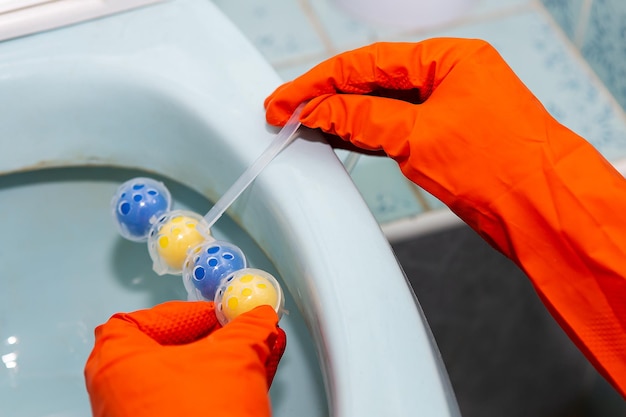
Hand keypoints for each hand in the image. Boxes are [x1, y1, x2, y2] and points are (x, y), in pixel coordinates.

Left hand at [84, 301, 285, 416]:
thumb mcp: (234, 359)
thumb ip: (248, 330)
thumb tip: (258, 317)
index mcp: (117, 363)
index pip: (138, 320)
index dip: (181, 313)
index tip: (215, 314)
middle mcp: (118, 395)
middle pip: (166, 350)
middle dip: (213, 339)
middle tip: (238, 332)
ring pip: (183, 381)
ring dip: (222, 364)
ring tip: (256, 354)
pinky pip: (189, 405)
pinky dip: (218, 389)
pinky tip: (251, 382)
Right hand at [265, 39, 625, 396]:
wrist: (542, 212)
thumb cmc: (503, 166)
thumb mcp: (419, 137)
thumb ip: (363, 121)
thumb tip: (319, 111)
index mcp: (449, 60)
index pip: (369, 63)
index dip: (321, 81)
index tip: (288, 98)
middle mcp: (447, 79)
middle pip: (373, 82)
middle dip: (327, 97)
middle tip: (285, 111)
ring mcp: (445, 110)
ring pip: (381, 108)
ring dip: (342, 117)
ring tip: (301, 125)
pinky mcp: (443, 141)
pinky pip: (393, 131)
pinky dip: (363, 136)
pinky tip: (336, 137)